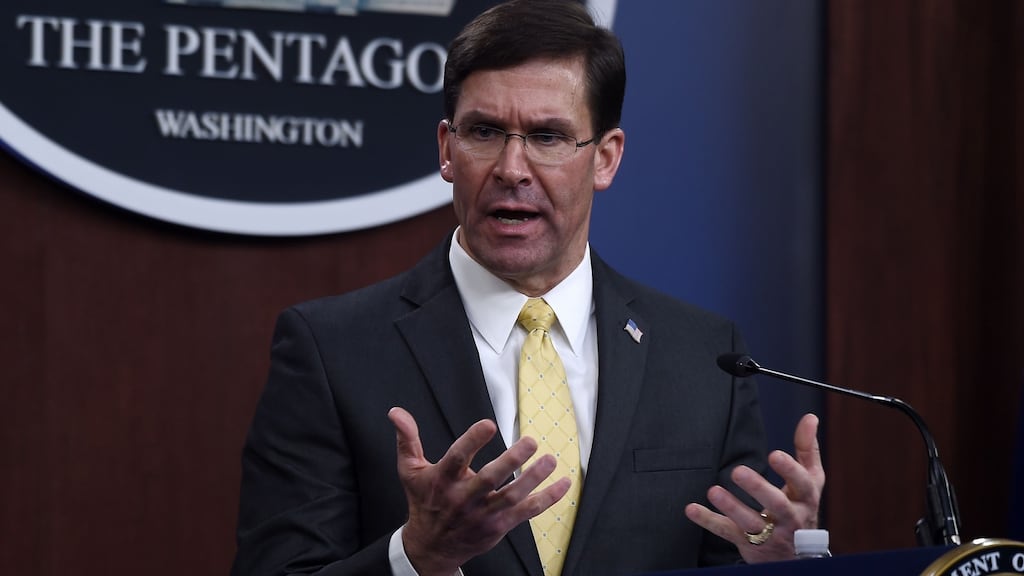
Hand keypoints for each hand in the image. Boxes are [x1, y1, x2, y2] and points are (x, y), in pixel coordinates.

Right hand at [388, 407, 570, 575]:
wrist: (430, 548)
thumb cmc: (423, 503)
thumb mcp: (410, 470)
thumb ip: (407, 439)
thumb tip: (396, 412)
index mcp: (442, 481)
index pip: (457, 458)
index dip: (472, 441)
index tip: (489, 424)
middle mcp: (463, 498)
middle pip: (489, 479)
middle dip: (511, 460)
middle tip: (530, 441)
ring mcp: (482, 514)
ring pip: (511, 496)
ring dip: (533, 478)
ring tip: (550, 459)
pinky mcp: (498, 526)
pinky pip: (526, 513)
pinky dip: (547, 499)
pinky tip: (563, 484)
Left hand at [684, 413, 824, 562]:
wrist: (797, 555)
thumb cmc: (801, 506)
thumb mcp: (810, 480)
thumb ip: (807, 449)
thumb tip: (810, 417)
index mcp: (805, 497)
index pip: (802, 483)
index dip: (789, 470)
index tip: (774, 454)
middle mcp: (790, 517)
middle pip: (776, 504)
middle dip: (758, 488)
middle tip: (738, 471)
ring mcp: (769, 533)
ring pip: (751, 522)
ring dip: (732, 507)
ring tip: (714, 491)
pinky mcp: (749, 544)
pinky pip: (727, 532)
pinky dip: (709, 521)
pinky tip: (692, 509)